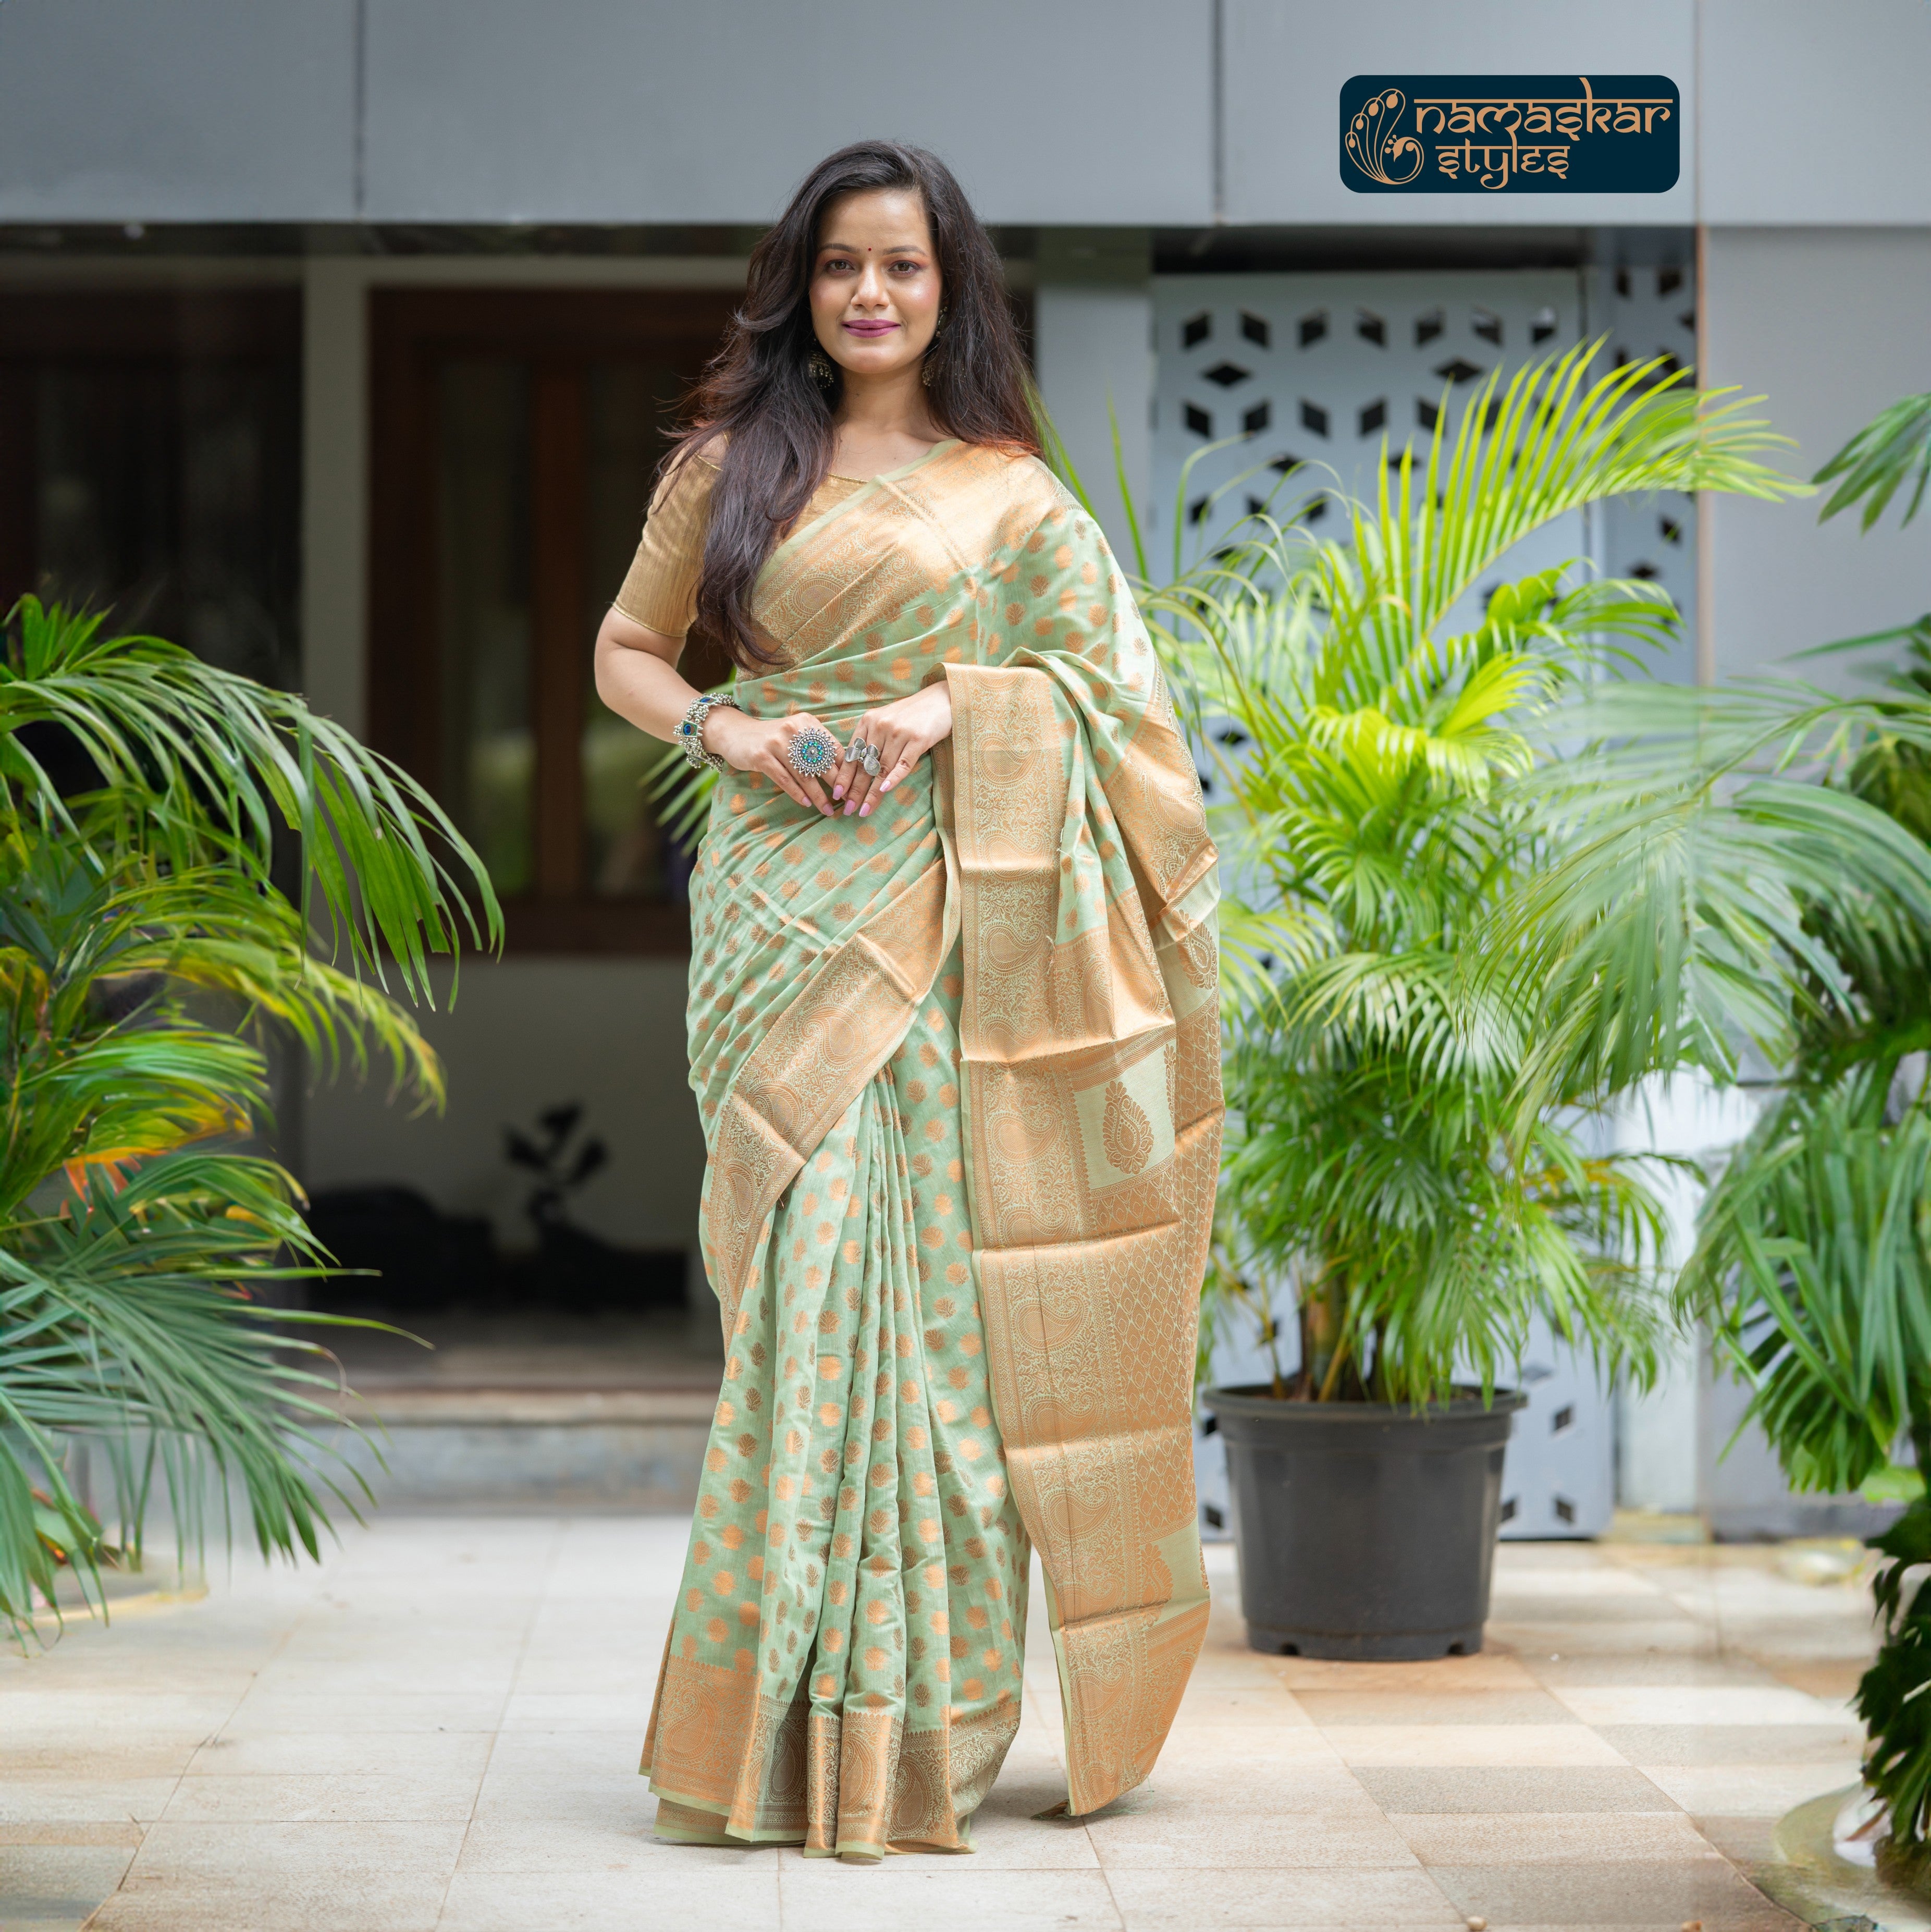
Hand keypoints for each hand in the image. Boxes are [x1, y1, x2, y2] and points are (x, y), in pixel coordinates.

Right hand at [703, 707, 837, 815]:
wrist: (737, 734)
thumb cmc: (774, 740)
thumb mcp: (797, 737)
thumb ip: (818, 749)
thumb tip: (845, 774)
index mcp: (808, 724)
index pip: (834, 749)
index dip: (847, 770)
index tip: (855, 788)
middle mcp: (794, 730)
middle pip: (822, 762)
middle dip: (837, 785)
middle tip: (847, 803)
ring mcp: (777, 743)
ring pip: (804, 774)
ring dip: (818, 795)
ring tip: (828, 809)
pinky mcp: (762, 756)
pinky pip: (785, 779)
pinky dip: (797, 793)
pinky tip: (806, 803)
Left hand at [835, 683, 952, 816]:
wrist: (941, 700)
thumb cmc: (911, 714)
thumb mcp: (885, 720)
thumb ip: (871, 739)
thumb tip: (856, 770)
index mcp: (868, 721)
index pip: (852, 754)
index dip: (844, 776)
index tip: (837, 795)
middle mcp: (880, 726)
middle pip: (865, 764)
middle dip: (855, 790)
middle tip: (849, 809)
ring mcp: (899, 732)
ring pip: (882, 768)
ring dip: (872, 793)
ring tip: (864, 810)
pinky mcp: (918, 739)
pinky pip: (903, 764)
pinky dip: (893, 778)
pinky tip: (884, 791)